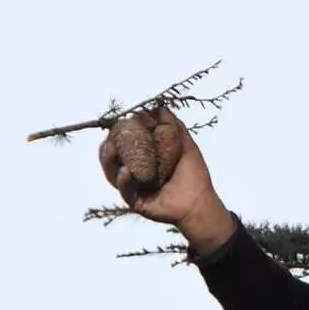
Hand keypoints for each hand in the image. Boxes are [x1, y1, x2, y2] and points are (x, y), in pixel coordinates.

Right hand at [99, 107, 235, 251]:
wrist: (201, 202)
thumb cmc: (194, 176)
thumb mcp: (186, 146)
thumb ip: (174, 127)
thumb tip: (160, 106)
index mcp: (144, 161)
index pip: (125, 145)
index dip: (119, 134)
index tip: (119, 122)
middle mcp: (135, 174)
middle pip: (113, 159)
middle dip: (107, 145)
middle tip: (109, 134)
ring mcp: (134, 189)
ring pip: (113, 174)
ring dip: (108, 161)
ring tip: (110, 148)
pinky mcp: (136, 203)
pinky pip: (125, 191)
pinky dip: (124, 181)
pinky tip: (126, 170)